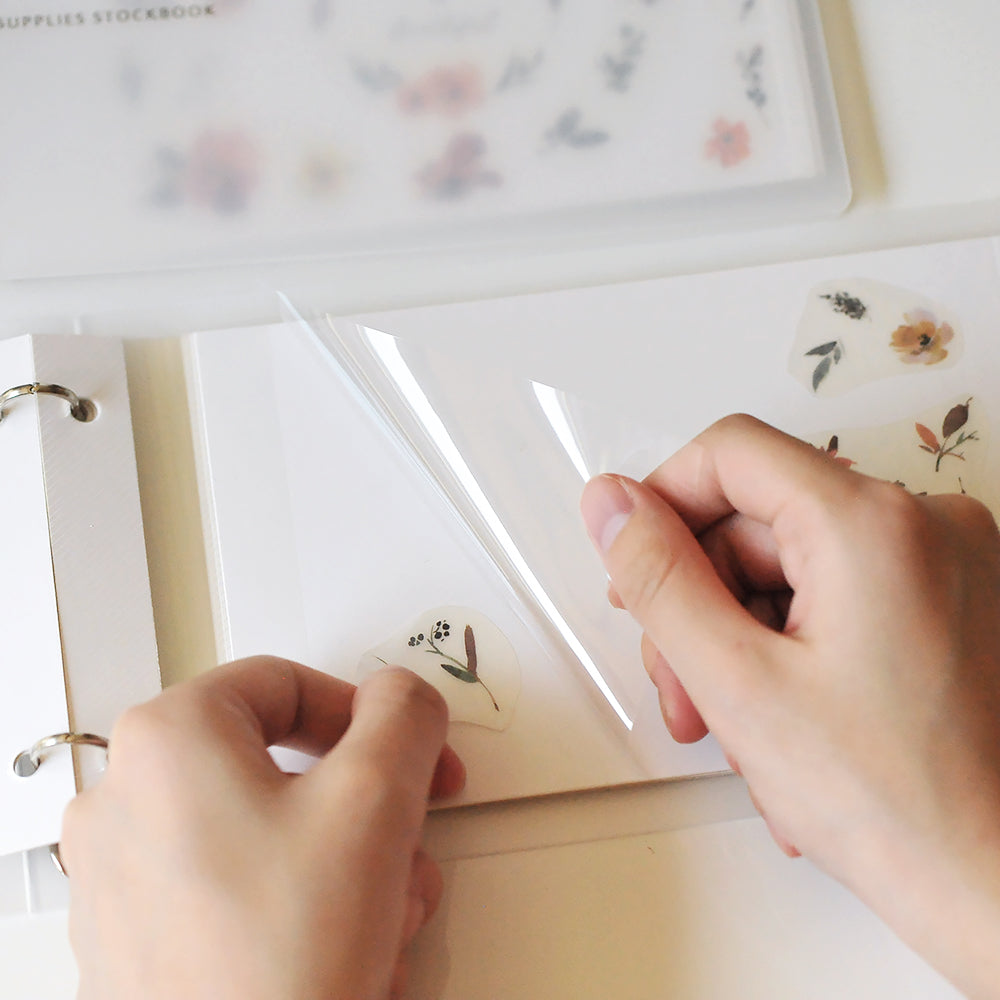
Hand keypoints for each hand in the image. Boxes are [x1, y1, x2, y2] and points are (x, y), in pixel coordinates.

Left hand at [61, 657, 464, 999]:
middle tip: (405, 840)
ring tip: (382, 922)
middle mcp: (127, 803)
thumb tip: (401, 696)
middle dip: (366, 809)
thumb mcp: (375, 800)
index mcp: (167, 741)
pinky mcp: (141, 943)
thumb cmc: (277, 967)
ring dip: (348, 868)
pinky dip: (303, 910)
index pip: (288, 682)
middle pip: (282, 766)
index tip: (412, 753)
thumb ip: (403, 715)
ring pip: (271, 834)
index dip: (368, 714)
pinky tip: (346, 959)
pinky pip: (241, 893)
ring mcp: (125, 879)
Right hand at [581, 414, 999, 998]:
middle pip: (757, 522)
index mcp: (870, 524)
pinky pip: (840, 595)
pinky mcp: (953, 601)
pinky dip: (795, 648)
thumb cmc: (906, 807)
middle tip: (683, 684)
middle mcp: (923, 525)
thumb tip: (613, 506)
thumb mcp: (738, 684)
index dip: (663, 505)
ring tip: (738, 726)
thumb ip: (660, 579)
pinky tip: (786, 722)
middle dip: (700, 604)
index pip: (729, 453)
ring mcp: (947, 563)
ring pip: (793, 566)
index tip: (633, 561)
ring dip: (742, 640)